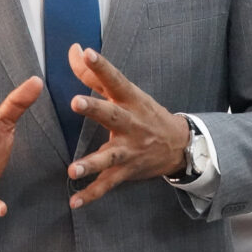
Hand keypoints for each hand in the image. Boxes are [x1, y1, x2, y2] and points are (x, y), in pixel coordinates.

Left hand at [65, 44, 189, 208]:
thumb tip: (74, 49)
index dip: (101, 66)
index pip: (114, 79)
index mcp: (130, 100)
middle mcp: (131, 123)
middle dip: (94, 109)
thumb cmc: (145, 113)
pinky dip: (92, 194)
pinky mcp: (126, 170)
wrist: (178, 145)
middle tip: (76, 102)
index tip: (87, 52)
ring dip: (91, 164)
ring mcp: (129, 149)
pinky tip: (75, 202)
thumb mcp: (126, 92)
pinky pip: (108, 184)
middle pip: (112, 114)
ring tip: (72, 170)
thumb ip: (94, 74)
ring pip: (109, 156)